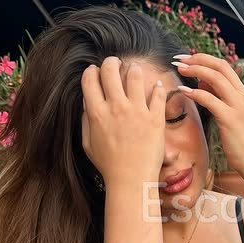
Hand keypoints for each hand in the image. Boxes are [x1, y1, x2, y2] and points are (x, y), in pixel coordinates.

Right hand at [81, 56, 165, 186]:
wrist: (131, 180)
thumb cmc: (109, 164)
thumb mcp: (87, 143)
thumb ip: (85, 120)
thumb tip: (87, 101)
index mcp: (96, 112)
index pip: (89, 78)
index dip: (92, 71)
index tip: (96, 72)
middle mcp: (116, 107)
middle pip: (110, 69)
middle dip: (111, 62)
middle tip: (116, 64)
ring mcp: (137, 111)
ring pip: (134, 74)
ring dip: (133, 69)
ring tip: (135, 72)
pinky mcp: (155, 117)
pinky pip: (158, 93)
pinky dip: (157, 87)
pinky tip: (156, 86)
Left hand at [171, 53, 243, 174]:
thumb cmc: (239, 139)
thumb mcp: (229, 113)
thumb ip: (218, 96)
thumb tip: (201, 81)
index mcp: (243, 92)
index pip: (223, 66)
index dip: (204, 58)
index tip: (187, 58)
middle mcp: (242, 95)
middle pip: (220, 66)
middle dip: (197, 59)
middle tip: (179, 59)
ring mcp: (237, 105)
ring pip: (215, 78)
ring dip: (194, 70)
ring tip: (179, 69)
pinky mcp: (229, 118)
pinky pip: (209, 99)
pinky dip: (194, 92)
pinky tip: (182, 91)